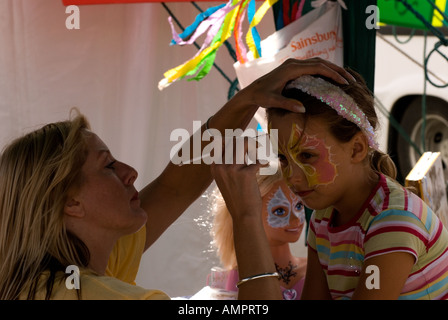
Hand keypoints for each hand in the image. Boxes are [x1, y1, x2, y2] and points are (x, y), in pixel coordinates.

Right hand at [210, 137, 263, 220]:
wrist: (243, 215)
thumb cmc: (238, 196)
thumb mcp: (226, 179)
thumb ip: (228, 162)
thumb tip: (239, 142)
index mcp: (215, 167)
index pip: (221, 141)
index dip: (234, 139)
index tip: (244, 145)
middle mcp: (221, 166)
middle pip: (234, 140)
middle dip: (248, 141)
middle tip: (256, 147)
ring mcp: (232, 170)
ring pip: (244, 143)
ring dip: (255, 146)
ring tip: (260, 154)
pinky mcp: (246, 174)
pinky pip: (257, 160)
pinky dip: (263, 162)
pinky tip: (265, 166)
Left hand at [233, 57, 355, 113]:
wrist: (252, 91)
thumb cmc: (262, 97)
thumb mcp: (272, 102)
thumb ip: (287, 104)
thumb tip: (303, 109)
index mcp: (291, 69)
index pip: (317, 67)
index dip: (332, 74)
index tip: (344, 82)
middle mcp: (294, 63)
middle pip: (321, 62)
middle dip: (338, 70)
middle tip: (352, 80)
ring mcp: (294, 64)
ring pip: (318, 63)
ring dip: (333, 69)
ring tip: (346, 79)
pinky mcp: (294, 68)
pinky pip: (313, 66)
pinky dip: (325, 71)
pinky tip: (333, 79)